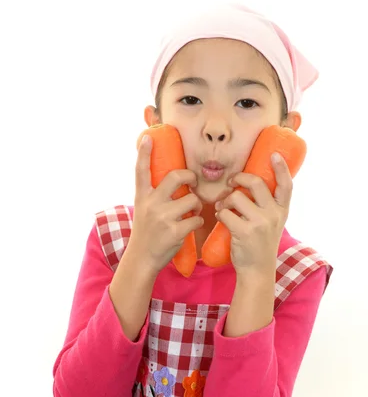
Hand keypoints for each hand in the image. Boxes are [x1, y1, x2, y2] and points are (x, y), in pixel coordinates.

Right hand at [129, 135, 203, 275]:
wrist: (142, 258)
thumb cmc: (147, 232)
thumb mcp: (143, 209)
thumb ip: (155, 194)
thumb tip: (175, 178)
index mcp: (142, 196)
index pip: (141, 170)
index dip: (144, 152)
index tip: (149, 138)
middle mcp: (151, 204)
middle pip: (176, 177)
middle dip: (191, 176)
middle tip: (194, 181)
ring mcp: (163, 217)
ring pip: (192, 199)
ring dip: (197, 205)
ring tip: (192, 212)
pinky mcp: (174, 231)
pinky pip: (197, 219)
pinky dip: (198, 221)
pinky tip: (191, 225)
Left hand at [214, 153, 292, 274]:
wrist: (257, 271)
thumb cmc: (260, 244)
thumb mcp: (272, 223)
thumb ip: (267, 206)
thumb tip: (248, 183)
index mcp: (282, 211)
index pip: (287, 185)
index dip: (281, 169)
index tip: (274, 155)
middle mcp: (274, 215)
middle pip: (256, 183)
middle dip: (239, 178)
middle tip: (231, 183)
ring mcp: (261, 223)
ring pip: (236, 196)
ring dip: (225, 200)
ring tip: (222, 208)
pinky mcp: (245, 231)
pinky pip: (225, 212)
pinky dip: (219, 214)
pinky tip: (221, 219)